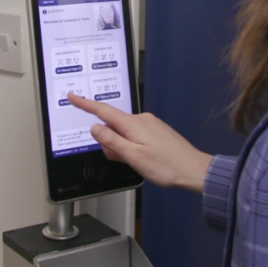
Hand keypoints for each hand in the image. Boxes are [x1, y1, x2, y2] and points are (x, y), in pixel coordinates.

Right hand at [67, 93, 212, 192]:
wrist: (194, 170)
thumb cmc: (167, 166)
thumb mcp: (133, 156)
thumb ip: (112, 142)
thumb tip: (95, 128)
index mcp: (133, 124)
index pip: (103, 111)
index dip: (85, 104)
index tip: (73, 97)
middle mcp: (142, 120)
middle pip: (113, 126)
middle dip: (110, 143)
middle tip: (124, 159)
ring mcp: (150, 124)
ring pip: (124, 133)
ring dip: (123, 147)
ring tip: (139, 162)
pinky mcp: (156, 131)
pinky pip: (135, 135)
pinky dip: (132, 146)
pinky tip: (145, 158)